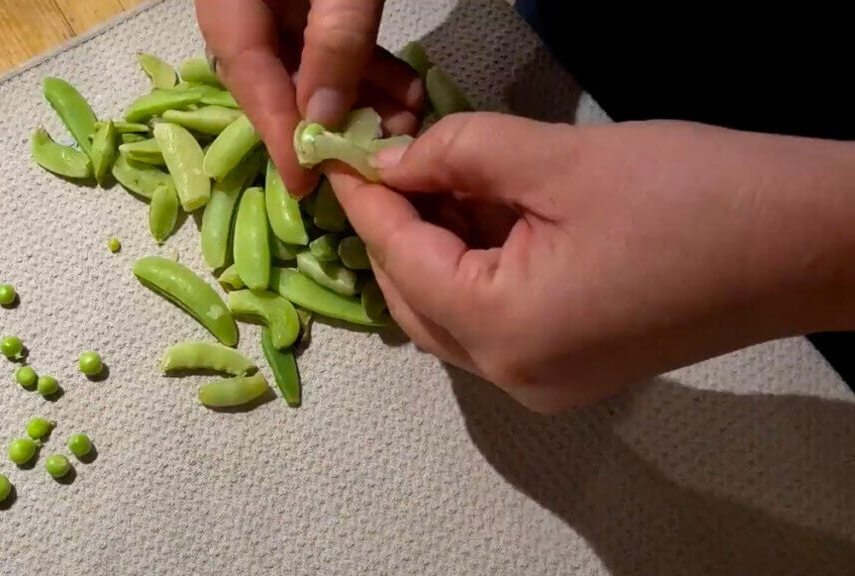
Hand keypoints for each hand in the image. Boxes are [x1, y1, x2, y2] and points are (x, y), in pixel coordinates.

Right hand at [195, 0, 423, 195]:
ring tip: (405, 125)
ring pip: (311, 68)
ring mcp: (276, 3)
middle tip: (374, 158)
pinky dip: (366, 67)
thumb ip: (334, 42)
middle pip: (276, 83)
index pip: (250, 81)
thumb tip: (324, 119)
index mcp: (230, 5)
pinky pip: (330, 42)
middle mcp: (244, 12)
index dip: (279, 136)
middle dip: (330, 124)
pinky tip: (405, 91)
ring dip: (359, 100)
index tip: (304, 186)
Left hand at [328, 113, 854, 411]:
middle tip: (383, 157)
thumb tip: (389, 159)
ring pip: (449, 311)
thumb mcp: (563, 160)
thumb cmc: (696, 193)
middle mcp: (514, 375)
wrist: (813, 241)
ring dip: (432, 245)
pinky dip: (474, 266)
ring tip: (432, 173)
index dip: (364, 200)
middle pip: (413, 298)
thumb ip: (459, 155)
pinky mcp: (572, 367)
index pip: (399, 261)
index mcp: (506, 332)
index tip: (333, 152)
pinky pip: (493, 318)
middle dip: (392, 227)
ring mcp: (544, 380)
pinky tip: (478, 210)